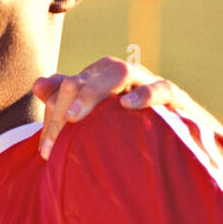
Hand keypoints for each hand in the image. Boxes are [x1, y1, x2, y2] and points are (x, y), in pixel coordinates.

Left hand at [32, 58, 216, 160]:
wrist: (184, 147)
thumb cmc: (131, 136)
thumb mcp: (96, 126)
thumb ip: (66, 108)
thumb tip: (38, 85)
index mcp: (100, 83)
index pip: (69, 86)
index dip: (54, 113)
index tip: (45, 151)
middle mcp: (122, 78)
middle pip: (89, 77)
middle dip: (68, 103)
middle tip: (55, 134)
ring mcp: (148, 84)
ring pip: (119, 73)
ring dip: (94, 92)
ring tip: (76, 117)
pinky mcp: (176, 98)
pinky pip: (162, 88)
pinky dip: (145, 94)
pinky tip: (126, 106)